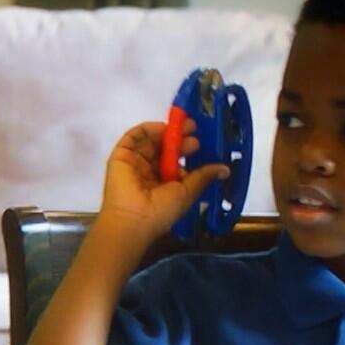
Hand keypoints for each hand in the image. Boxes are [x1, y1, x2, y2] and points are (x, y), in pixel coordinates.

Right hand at [98, 120, 228, 242]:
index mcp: (163, 183)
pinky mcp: (120, 156)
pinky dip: (147, 129)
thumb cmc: (161, 211)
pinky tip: (162, 128)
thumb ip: (202, 177)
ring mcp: (134, 163)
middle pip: (163, 147)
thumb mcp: (187, 193)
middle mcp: (148, 171)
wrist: (133, 218)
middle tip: (193, 128)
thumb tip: (224, 169)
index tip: (199, 141)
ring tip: (182, 126)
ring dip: (166, 132)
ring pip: (150, 141)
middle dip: (179, 137)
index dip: (187, 149)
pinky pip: (132, 138)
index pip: (175, 160)